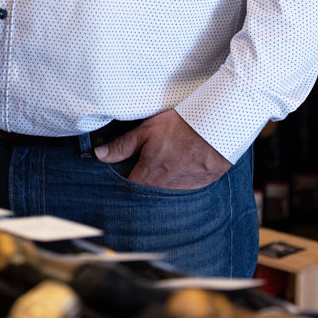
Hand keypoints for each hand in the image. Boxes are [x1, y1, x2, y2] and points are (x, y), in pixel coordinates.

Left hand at [94, 110, 230, 188]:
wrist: (217, 129)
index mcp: (148, 177)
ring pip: (166, 190)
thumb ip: (122, 145)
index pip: (128, 187)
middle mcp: (165, 189)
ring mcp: (183, 189)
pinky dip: (180, 178)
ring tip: (165, 161)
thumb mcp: (146, 131)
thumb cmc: (180, 127)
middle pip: (147, 190)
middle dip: (143, 180)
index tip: (121, 170)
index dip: (122, 178)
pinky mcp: (199, 185)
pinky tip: (181, 164)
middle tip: (145, 163)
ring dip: (162, 180)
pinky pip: (184, 187)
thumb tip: (100, 155)